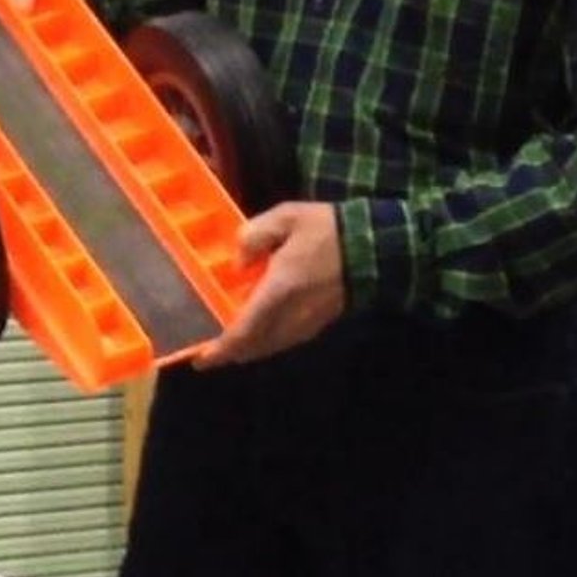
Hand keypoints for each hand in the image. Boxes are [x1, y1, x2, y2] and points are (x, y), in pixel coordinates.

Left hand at [194, 202, 346, 369]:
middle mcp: (291, 316)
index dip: (221, 349)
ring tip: (230, 340)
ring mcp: (307, 323)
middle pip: (254, 347)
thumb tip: (238, 264)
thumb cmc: (329, 230)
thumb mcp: (287, 217)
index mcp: (279, 290)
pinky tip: (258, 327)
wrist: (375, 247)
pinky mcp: (318, 323)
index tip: (201, 359)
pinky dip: (265, 340)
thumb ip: (254, 236)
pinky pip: (284, 340)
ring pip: (269, 347)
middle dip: (231, 352)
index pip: (244, 330)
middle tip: (209, 351)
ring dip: (248, 347)